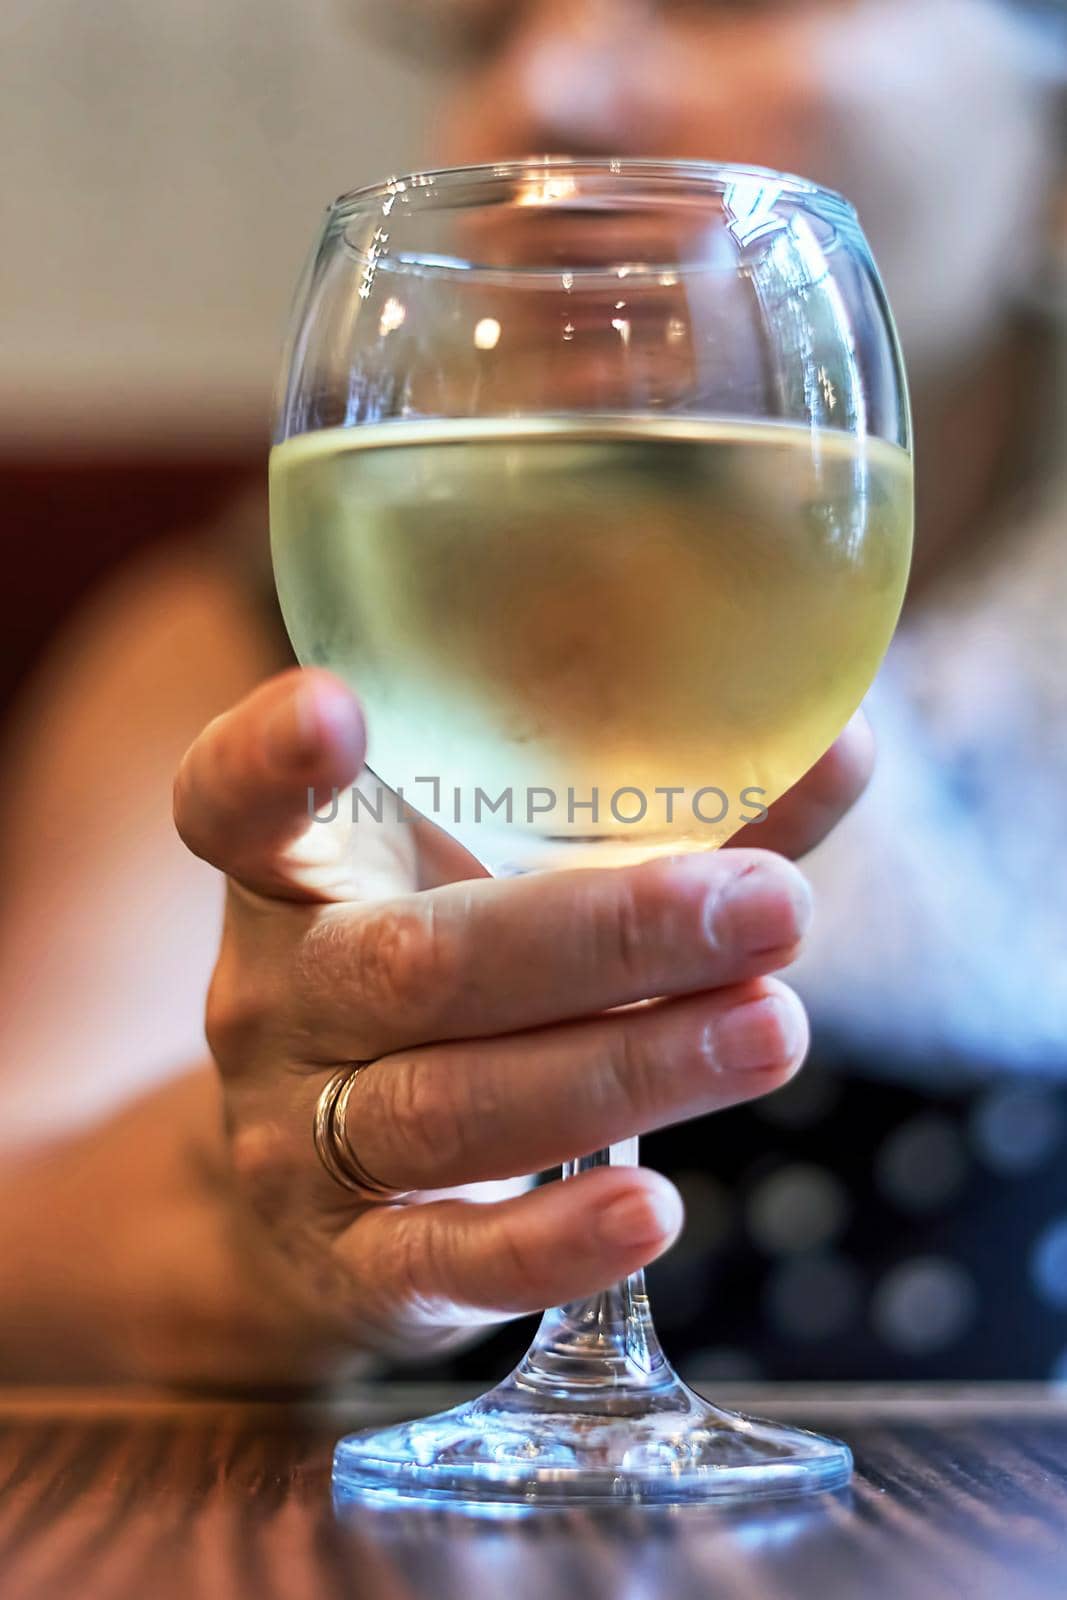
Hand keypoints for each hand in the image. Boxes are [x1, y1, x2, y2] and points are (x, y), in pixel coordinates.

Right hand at [174, 669, 870, 1370]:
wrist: (328, 1180)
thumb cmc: (454, 981)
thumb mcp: (505, 887)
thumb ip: (660, 823)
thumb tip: (839, 746)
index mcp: (299, 872)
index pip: (232, 802)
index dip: (268, 761)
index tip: (335, 710)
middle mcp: (279, 997)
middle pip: (416, 963)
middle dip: (603, 937)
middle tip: (764, 908)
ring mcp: (298, 1137)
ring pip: (446, 1104)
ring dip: (622, 1069)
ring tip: (770, 1029)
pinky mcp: (350, 1261)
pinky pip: (441, 1258)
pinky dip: (550, 1243)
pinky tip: (654, 1209)